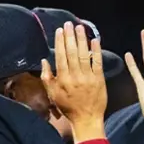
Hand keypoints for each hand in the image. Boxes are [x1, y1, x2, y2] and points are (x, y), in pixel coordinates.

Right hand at [42, 22, 108, 141]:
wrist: (87, 118)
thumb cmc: (68, 107)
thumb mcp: (52, 94)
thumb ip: (47, 77)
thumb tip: (44, 61)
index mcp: (63, 79)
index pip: (61, 56)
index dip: (60, 42)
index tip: (60, 30)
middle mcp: (75, 76)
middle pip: (72, 52)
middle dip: (70, 37)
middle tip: (69, 24)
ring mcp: (88, 77)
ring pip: (84, 55)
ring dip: (82, 40)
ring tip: (80, 28)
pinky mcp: (99, 79)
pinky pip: (98, 62)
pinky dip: (97, 51)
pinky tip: (95, 40)